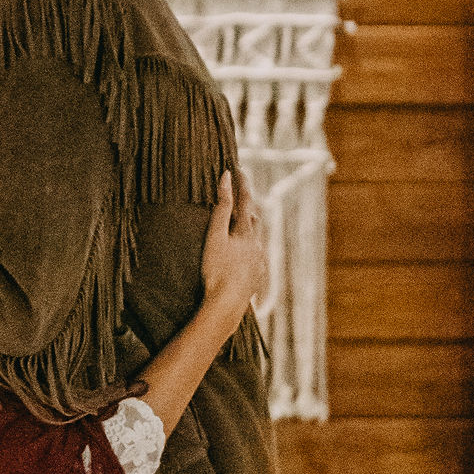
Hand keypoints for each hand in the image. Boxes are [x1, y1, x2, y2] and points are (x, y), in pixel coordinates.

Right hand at [198, 168, 266, 332]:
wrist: (226, 305)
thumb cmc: (217, 270)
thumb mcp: (214, 236)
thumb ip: (221, 207)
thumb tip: (225, 178)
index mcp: (246, 233)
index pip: (245, 201)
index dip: (242, 184)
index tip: (238, 168)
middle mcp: (257, 245)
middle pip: (253, 220)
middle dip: (247, 206)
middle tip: (240, 195)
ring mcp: (259, 263)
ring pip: (256, 240)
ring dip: (249, 229)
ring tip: (242, 223)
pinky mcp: (256, 278)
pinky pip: (255, 258)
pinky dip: (249, 250)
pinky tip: (244, 257)